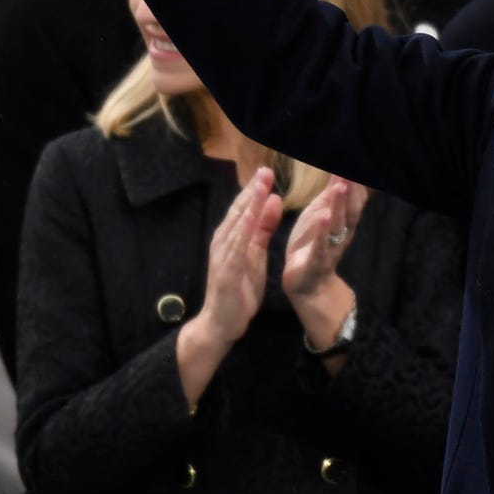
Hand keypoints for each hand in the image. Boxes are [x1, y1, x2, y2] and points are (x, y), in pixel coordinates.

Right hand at [191, 168, 281, 349]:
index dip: (255, 190)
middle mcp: (223, 243)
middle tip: (265, 170)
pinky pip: (236, 250)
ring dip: (249, 206)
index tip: (267, 171)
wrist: (220, 322)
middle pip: (239, 213)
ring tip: (261, 187)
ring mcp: (222, 257)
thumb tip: (273, 200)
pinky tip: (252, 220)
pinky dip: (244, 233)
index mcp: (231, 238)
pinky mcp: (225, 273)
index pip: (244, 209)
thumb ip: (263, 229)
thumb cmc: (238, 289)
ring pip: (237, 226)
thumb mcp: (255, 254)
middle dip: (252, 191)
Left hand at [284, 178, 363, 355]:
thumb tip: (341, 170)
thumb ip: (331, 196)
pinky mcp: (316, 261)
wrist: (308, 285)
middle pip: (350, 208)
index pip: (353, 197)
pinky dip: (322, 231)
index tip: (356, 157)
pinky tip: (324, 217)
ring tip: (341, 184)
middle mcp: (341, 232)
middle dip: (351, 188)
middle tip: (350, 166)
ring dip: (340, 204)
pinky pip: (321, 245)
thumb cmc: (311, 245)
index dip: (356, 179)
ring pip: (338, 223)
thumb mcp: (320, 217)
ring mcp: (330, 247)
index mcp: (341, 220)